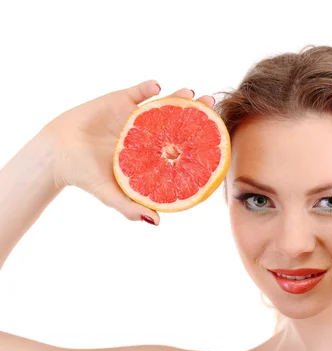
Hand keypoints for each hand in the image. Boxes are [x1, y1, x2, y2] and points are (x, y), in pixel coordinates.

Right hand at [41, 81, 214, 224]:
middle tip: (211, 104)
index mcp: (151, 154)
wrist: (56, 153)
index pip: (181, 146)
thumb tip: (157, 223)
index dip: (198, 141)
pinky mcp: (120, 101)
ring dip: (178, 96)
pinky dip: (148, 87)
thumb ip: (130, 208)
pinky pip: (138, 91)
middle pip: (179, 121)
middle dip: (197, 113)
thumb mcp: (109, 194)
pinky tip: (157, 86)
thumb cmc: (85, 175)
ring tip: (191, 92)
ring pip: (163, 103)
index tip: (216, 136)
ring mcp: (136, 116)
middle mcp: (149, 134)